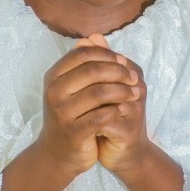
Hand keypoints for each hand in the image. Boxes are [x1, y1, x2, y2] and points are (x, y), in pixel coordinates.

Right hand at [35, 37, 141, 177]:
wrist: (59, 154)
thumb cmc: (72, 115)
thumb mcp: (76, 87)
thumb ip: (88, 62)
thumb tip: (97, 35)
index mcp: (54, 76)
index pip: (82, 54)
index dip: (107, 55)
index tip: (124, 62)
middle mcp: (54, 92)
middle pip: (92, 70)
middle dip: (119, 72)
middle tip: (135, 78)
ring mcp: (61, 113)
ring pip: (99, 93)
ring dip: (123, 91)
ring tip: (135, 93)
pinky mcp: (73, 132)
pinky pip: (101, 116)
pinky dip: (116, 110)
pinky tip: (124, 110)